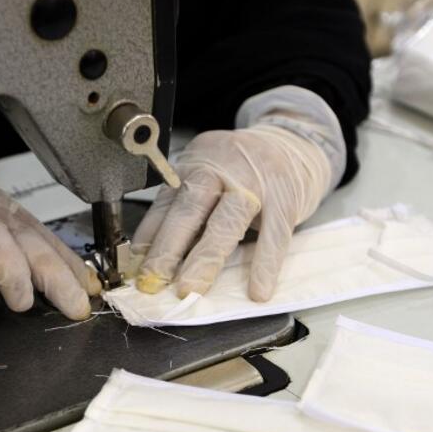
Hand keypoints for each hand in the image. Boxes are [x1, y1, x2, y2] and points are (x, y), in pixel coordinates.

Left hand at [132, 121, 332, 301]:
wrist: (296, 142)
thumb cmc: (246, 170)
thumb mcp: (209, 179)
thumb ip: (187, 211)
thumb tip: (155, 256)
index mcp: (195, 166)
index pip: (165, 204)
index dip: (149, 238)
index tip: (136, 270)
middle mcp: (220, 169)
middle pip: (189, 210)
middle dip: (168, 249)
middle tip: (154, 282)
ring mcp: (254, 182)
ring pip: (226, 222)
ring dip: (205, 258)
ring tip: (191, 288)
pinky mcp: (285, 196)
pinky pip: (274, 234)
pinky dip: (265, 264)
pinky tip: (257, 288)